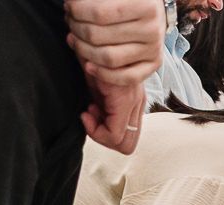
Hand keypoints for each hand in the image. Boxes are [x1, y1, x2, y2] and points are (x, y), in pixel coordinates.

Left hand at [65, 0, 164, 83]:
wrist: (152, 14)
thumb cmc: (127, 2)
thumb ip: (95, 0)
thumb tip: (72, 4)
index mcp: (144, 4)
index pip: (99, 13)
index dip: (78, 11)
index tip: (69, 7)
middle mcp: (152, 28)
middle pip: (99, 36)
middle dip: (77, 29)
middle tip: (70, 22)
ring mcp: (154, 48)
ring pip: (109, 58)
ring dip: (84, 51)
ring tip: (75, 40)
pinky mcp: (154, 64)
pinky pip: (125, 77)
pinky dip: (103, 74)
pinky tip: (88, 65)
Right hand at [66, 0, 164, 152]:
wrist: (89, 40)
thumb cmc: (90, 61)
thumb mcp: (95, 86)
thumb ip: (98, 105)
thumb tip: (89, 120)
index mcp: (134, 102)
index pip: (129, 139)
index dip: (106, 136)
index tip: (91, 116)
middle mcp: (138, 103)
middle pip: (128, 146)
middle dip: (105, 139)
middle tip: (90, 119)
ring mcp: (134, 101)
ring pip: (123, 144)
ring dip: (99, 134)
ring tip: (89, 111)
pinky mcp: (124, 99)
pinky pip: (114, 133)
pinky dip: (95, 130)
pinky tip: (86, 111)